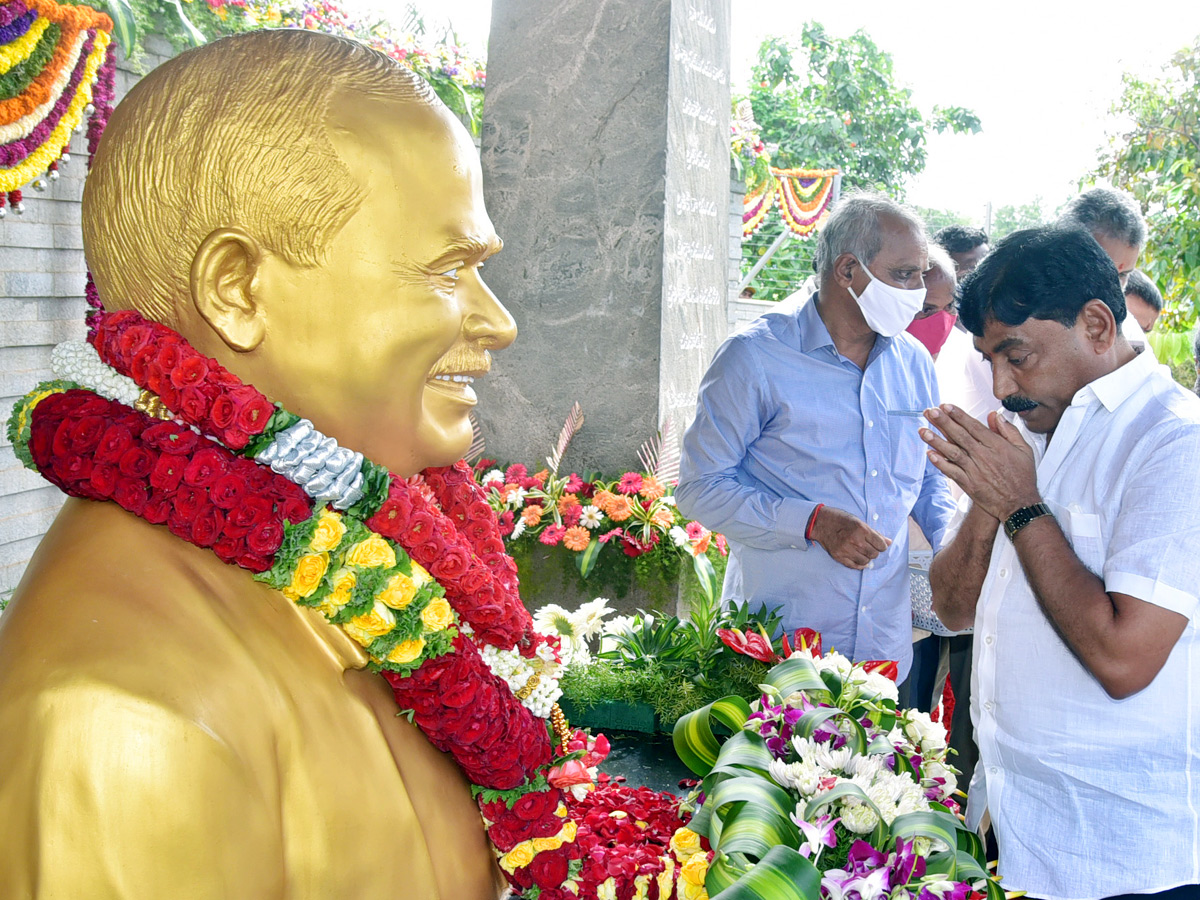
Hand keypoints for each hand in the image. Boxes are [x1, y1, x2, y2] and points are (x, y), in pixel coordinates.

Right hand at [810, 506, 890, 569]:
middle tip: (869, 547)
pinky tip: (860, 559)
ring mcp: (846, 550)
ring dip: (867, 558)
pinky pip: (854, 565)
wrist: (820, 522)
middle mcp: (855, 540)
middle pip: (874, 554)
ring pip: (865, 561)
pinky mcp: (839, 556)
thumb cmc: (841, 520)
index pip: (881, 545)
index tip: (879, 544)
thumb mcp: (859, 522)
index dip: (882, 546)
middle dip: (875, 552)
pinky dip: (860, 564)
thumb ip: (875, 533)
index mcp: (861, 530)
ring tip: (863, 552)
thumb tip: (889, 542)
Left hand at [920, 405, 1038, 520]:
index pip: (974, 426)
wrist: (1020, 504)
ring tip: (923, 430)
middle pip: (960, 436)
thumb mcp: (1024, 450)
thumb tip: (996, 416)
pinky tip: (929, 454)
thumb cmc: (1022, 477)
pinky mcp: (969, 484)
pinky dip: (941, 463)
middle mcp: (984, 456)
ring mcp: (975, 471)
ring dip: (936, 441)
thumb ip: (1009, 431)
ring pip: (953, 452)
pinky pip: (952, 472)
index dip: (959, 415)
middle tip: (930, 412)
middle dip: (944, 422)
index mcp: (996, 446)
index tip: (946, 406)